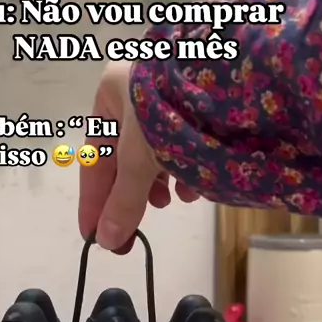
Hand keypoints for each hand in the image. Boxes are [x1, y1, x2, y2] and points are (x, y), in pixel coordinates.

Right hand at [78, 62, 198, 252]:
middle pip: (123, 160)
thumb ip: (123, 201)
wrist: (228, 79)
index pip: (94, 159)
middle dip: (130, 196)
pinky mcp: (198, 109)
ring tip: (167, 204)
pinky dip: (182, 170)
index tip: (93, 236)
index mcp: (111, 95)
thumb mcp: (139, 160)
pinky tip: (191, 189)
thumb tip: (106, 242)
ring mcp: (167, 99)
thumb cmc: (167, 113)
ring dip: (157, 185)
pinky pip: (181, 146)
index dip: (93, 200)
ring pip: (153, 153)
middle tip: (132, 232)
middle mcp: (136, 95)